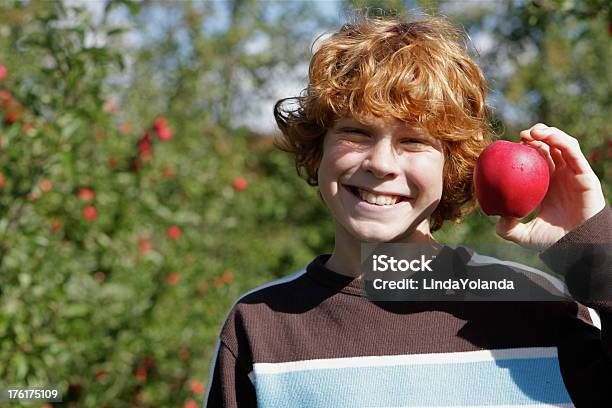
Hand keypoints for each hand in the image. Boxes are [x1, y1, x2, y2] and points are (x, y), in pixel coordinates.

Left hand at [495, 123, 606, 250]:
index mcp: (545, 185)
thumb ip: (507, 229)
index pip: (535, 160)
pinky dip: (561, 140)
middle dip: (535, 136)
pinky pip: (573, 152)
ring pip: (561, 144)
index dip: (524, 149)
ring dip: (548, 133)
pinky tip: (547, 136)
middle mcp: (560, 176)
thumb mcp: (524, 235)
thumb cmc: (553, 241)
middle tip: (520, 136)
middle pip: (548, 148)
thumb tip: (495, 219)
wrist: (578, 245)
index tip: (509, 146)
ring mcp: (573, 173)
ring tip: (533, 131)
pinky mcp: (585, 173)